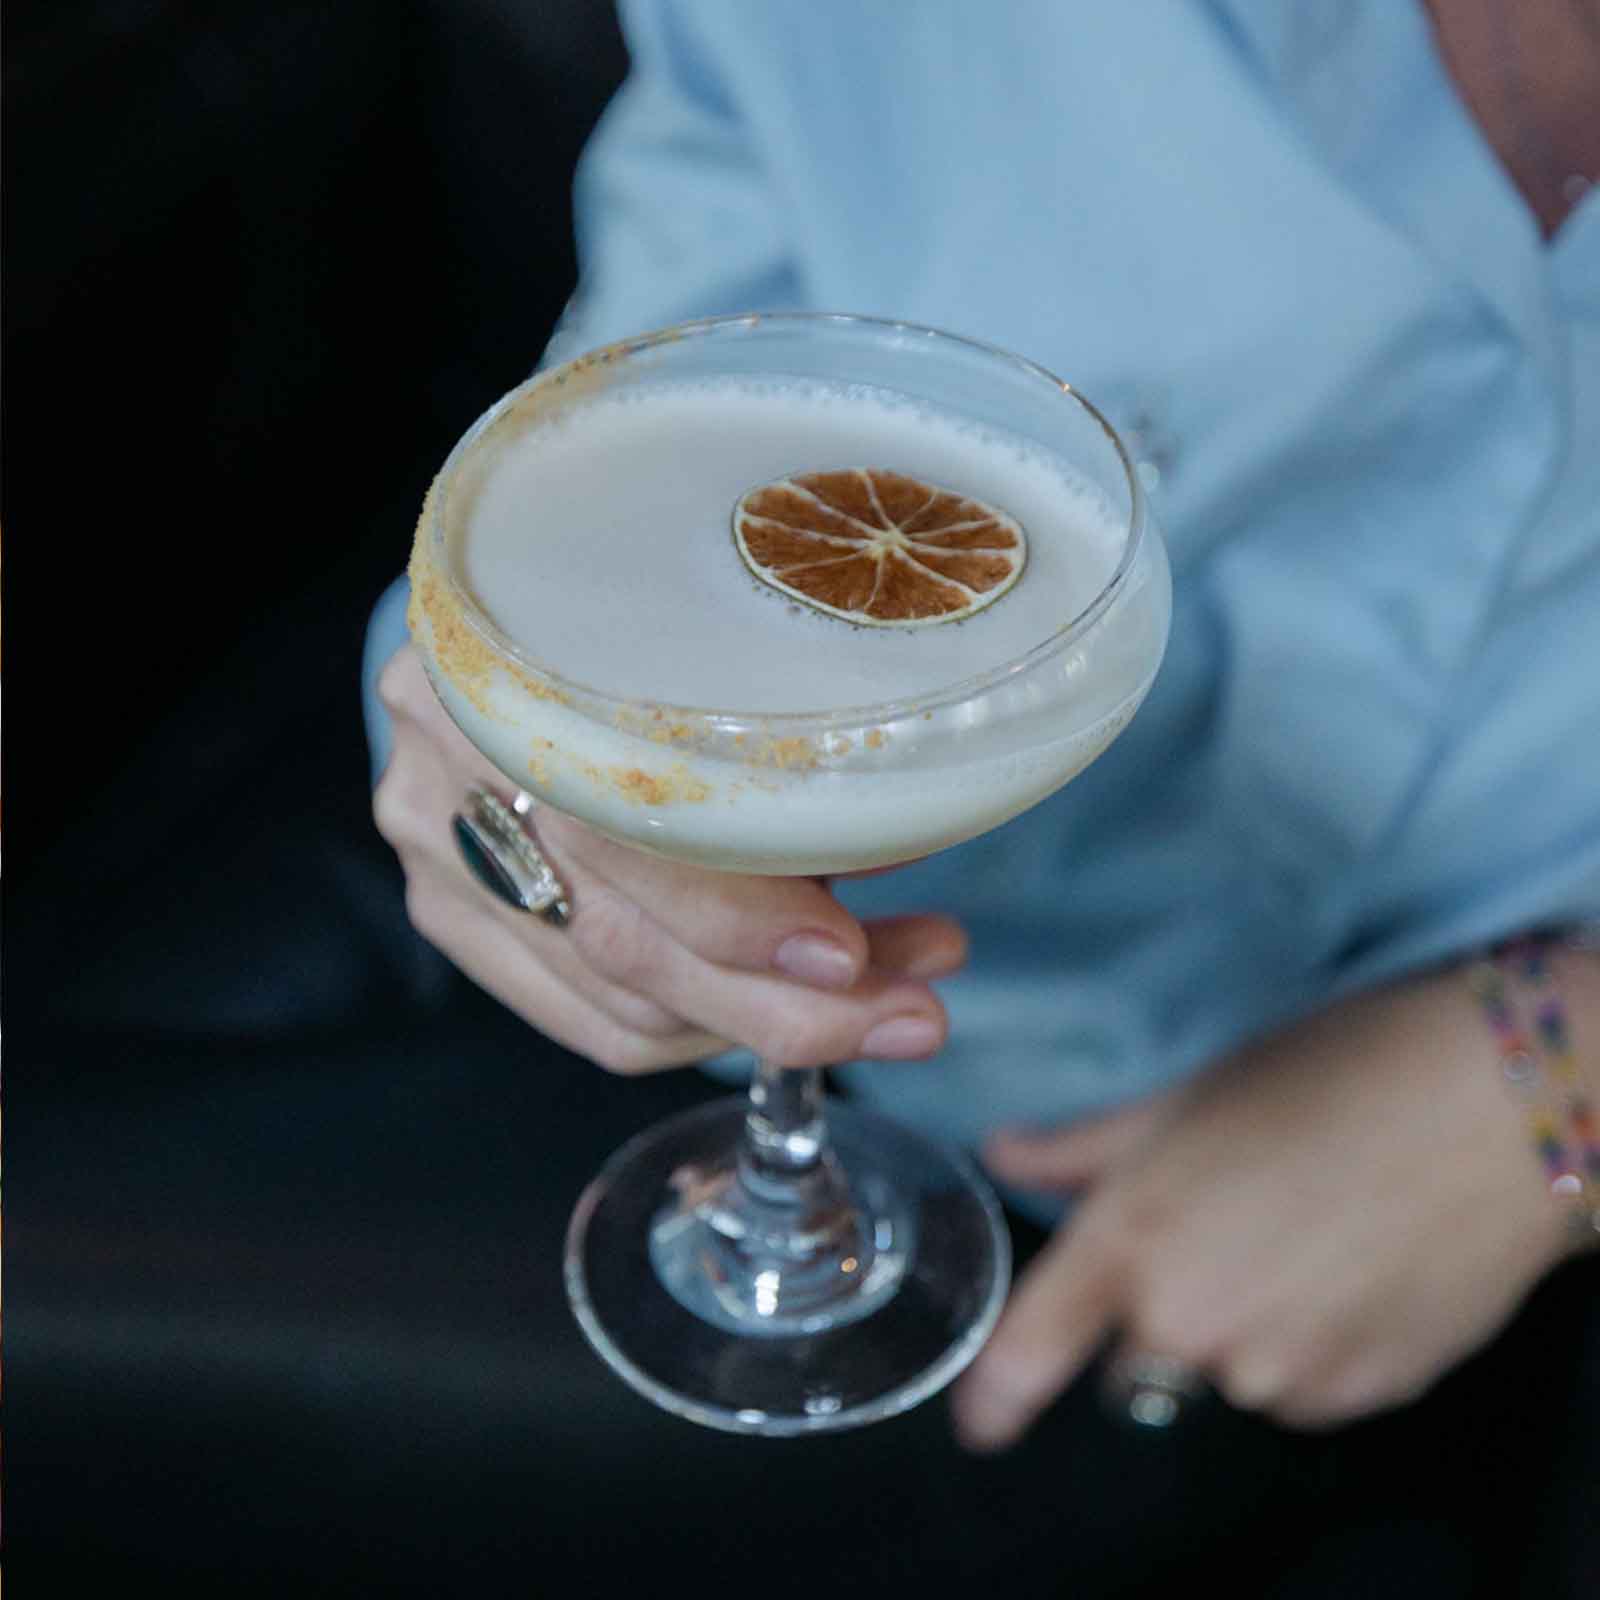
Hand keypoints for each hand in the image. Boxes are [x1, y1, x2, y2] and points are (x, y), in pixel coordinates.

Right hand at [373, 645, 966, 1072]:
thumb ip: (776, 741)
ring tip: (889, 991)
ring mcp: (438, 857)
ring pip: (622, 1006)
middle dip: (788, 1005)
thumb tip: (904, 829)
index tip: (851, 954)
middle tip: (912, 1013)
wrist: (503, 612)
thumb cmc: (627, 618)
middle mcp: (447, 776)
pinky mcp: (454, 915)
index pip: (617, 838)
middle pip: (622, 949)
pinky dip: (706, 1027)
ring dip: (769, 1018)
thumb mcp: (697, 642)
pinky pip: (594, 1022)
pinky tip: (787, 998)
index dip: (741, 917)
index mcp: (504, 675)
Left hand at [952, 967, 1585, 1446]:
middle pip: (1138, 1361)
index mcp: (1134, 1243)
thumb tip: (1003, 1154)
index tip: (978, 1420)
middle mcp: (1193, 1327)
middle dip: (1157, 1316)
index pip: (1033, 1348)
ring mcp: (1281, 1374)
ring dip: (1243, 1327)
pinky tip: (1352, 1271)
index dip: (996, 1394)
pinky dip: (1312, 1344)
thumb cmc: (1321, 1076)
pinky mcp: (1361, 1397)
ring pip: (1227, 1373)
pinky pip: (1303, 1386)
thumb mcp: (1184, 1098)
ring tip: (1303, 1236)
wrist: (1492, 1106)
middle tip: (1220, 1233)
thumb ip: (1083, 1146)